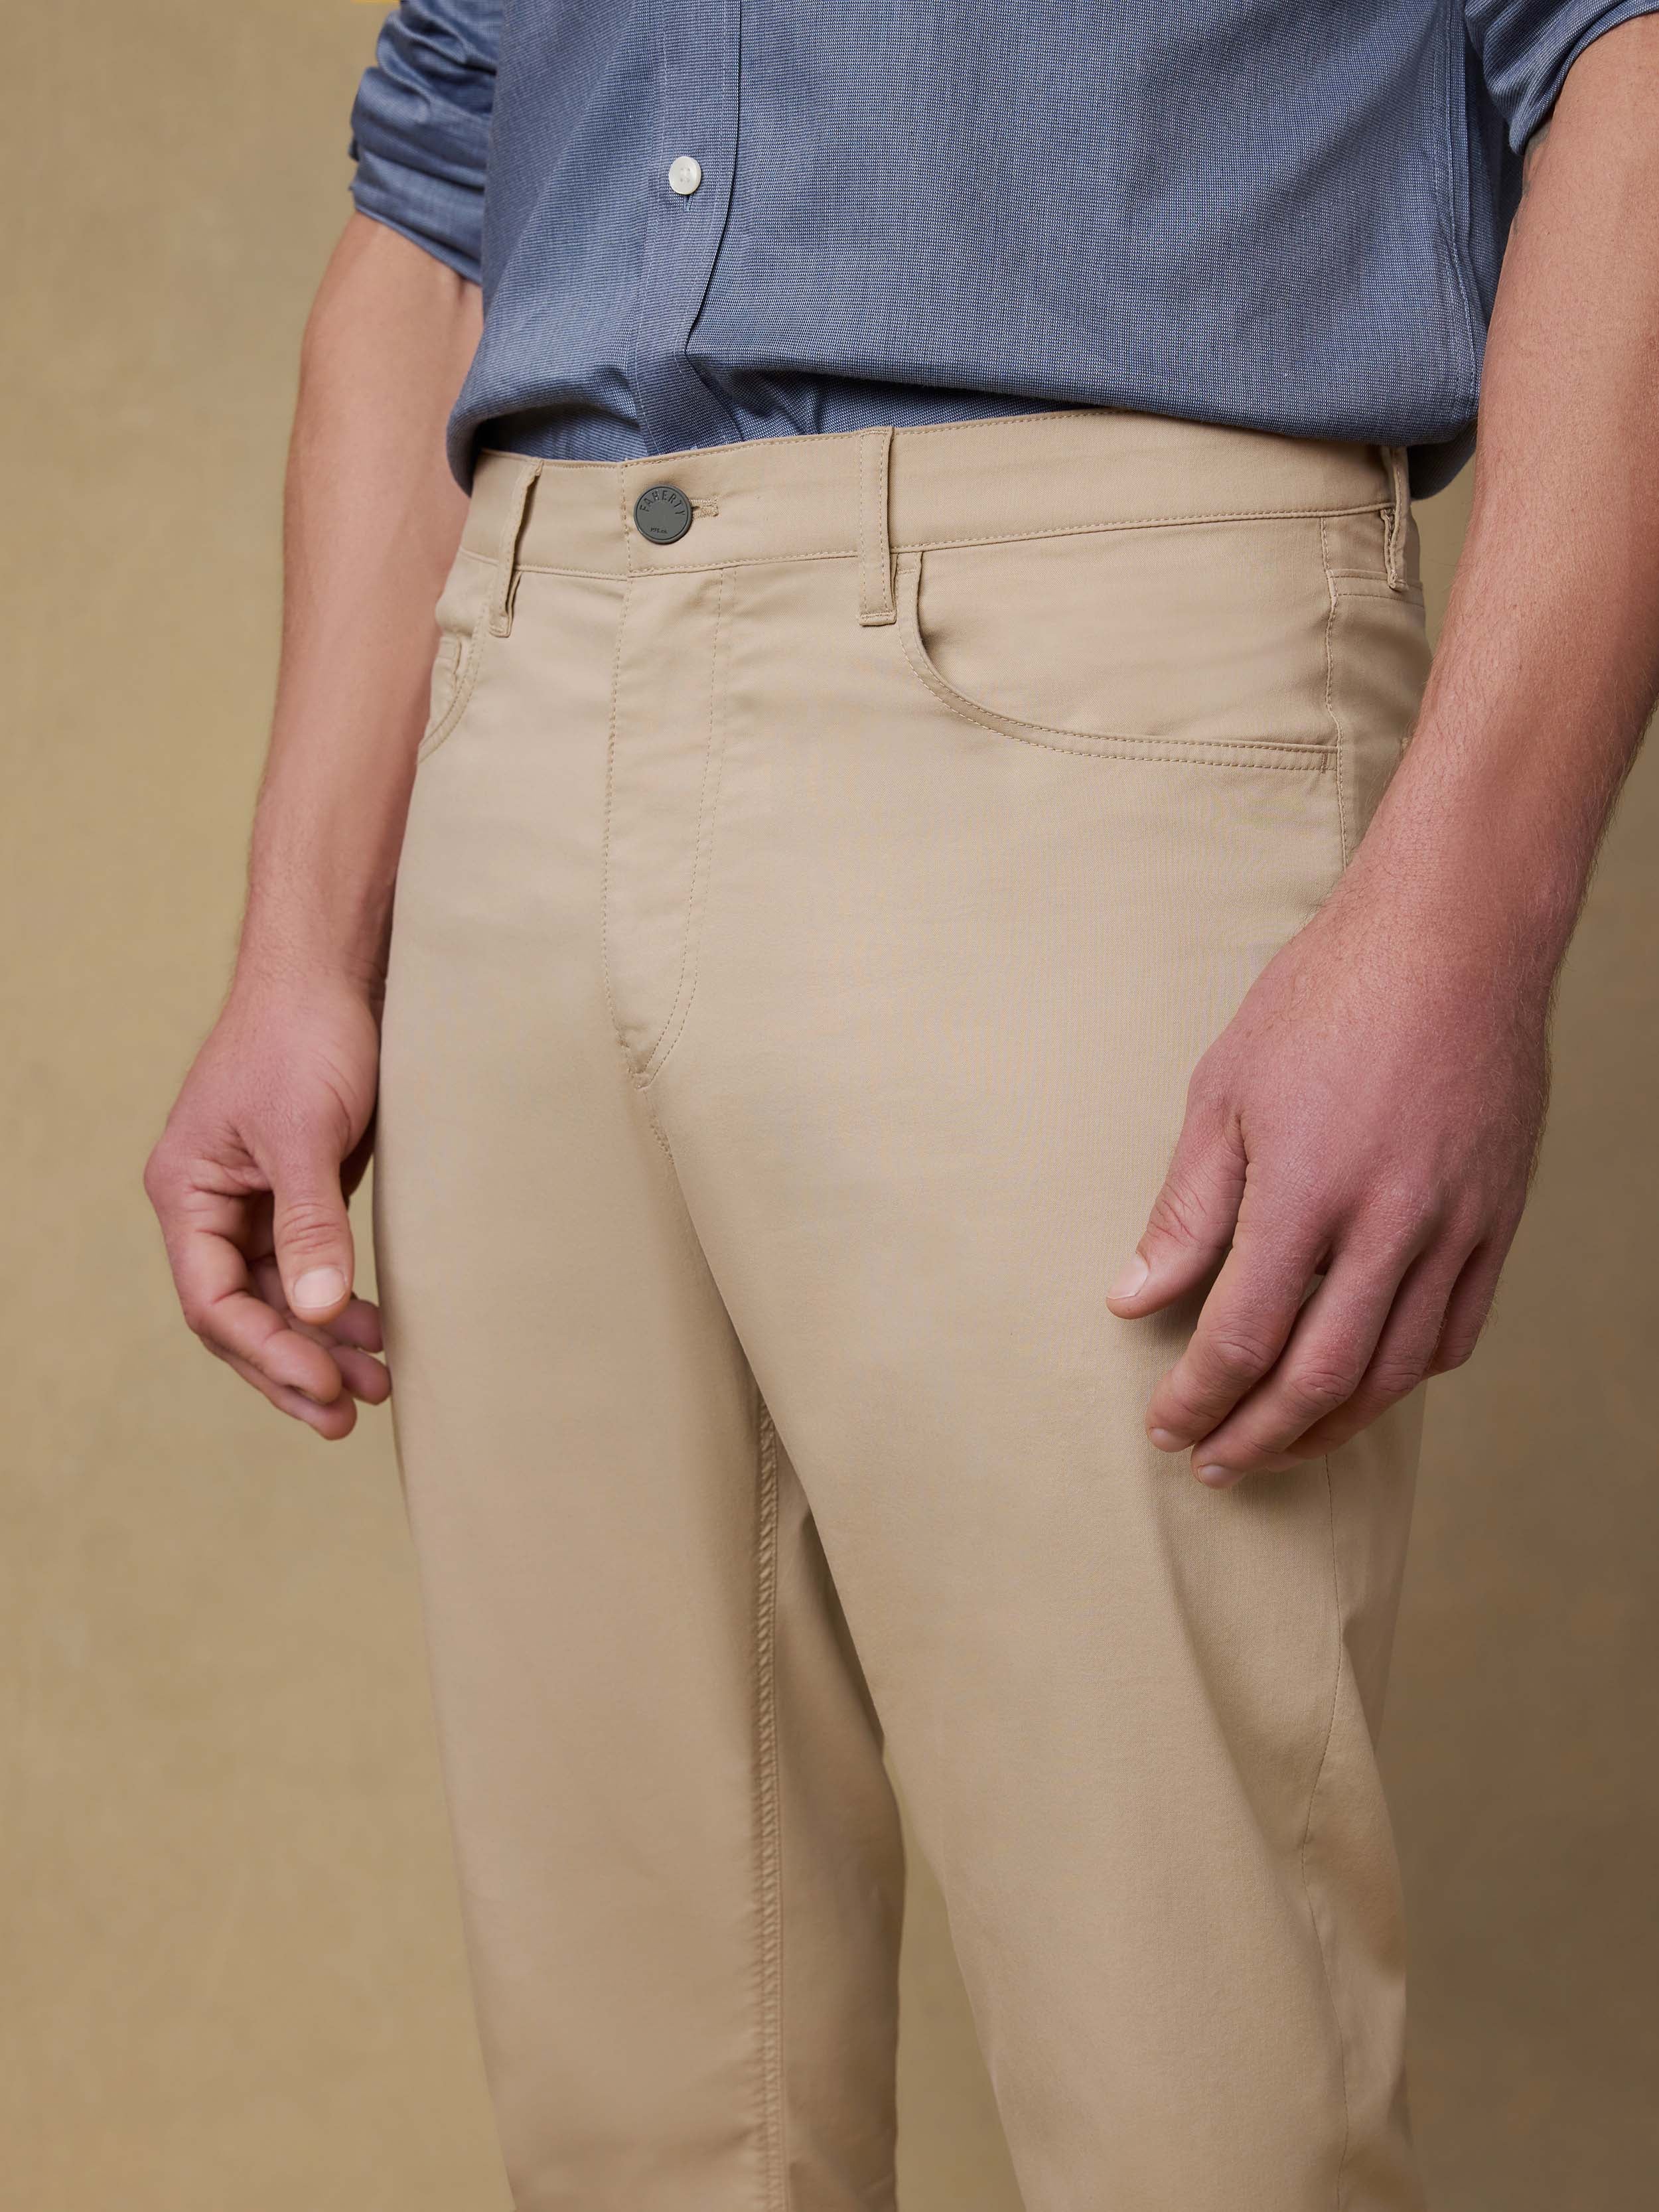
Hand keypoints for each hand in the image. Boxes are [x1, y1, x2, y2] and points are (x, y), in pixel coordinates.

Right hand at [145, 974, 388, 1438]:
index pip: (214, 1300)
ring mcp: (253, 1201)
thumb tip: (315, 1312)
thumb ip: (309, 1224)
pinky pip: (307, 1269)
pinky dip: (337, 1303)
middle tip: (349, 1414)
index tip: (325, 1384)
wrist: (334, 974)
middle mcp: (210, 1205)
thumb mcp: (305, 1133)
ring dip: (322, 1342)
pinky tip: (374, 1330)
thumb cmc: (305, 1037)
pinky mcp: (297, 1192)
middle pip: (241, 1314)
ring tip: (378, 1384)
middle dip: (293, 1366)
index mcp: (188, 1192)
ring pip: (278, 1298)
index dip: (267, 1351)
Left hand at [1107, 878, 1549, 1483]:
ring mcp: (1454, 1227)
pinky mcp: (1498, 1219)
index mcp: (1306, 1192)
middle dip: (1256, 1435)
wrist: (1455, 939)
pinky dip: (1404, 1377)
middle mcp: (1389, 1224)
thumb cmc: (1325, 1000)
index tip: (1165, 1426)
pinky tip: (1365, 1386)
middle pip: (1319, 1378)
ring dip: (1329, 1426)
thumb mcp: (1224, 1093)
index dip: (1198, 1398)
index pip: (1243, 1336)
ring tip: (1279, 1443)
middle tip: (1212, 1461)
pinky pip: (1455, 1331)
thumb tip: (1134, 1300)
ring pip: (1394, 1372)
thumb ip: (1185, 1211)